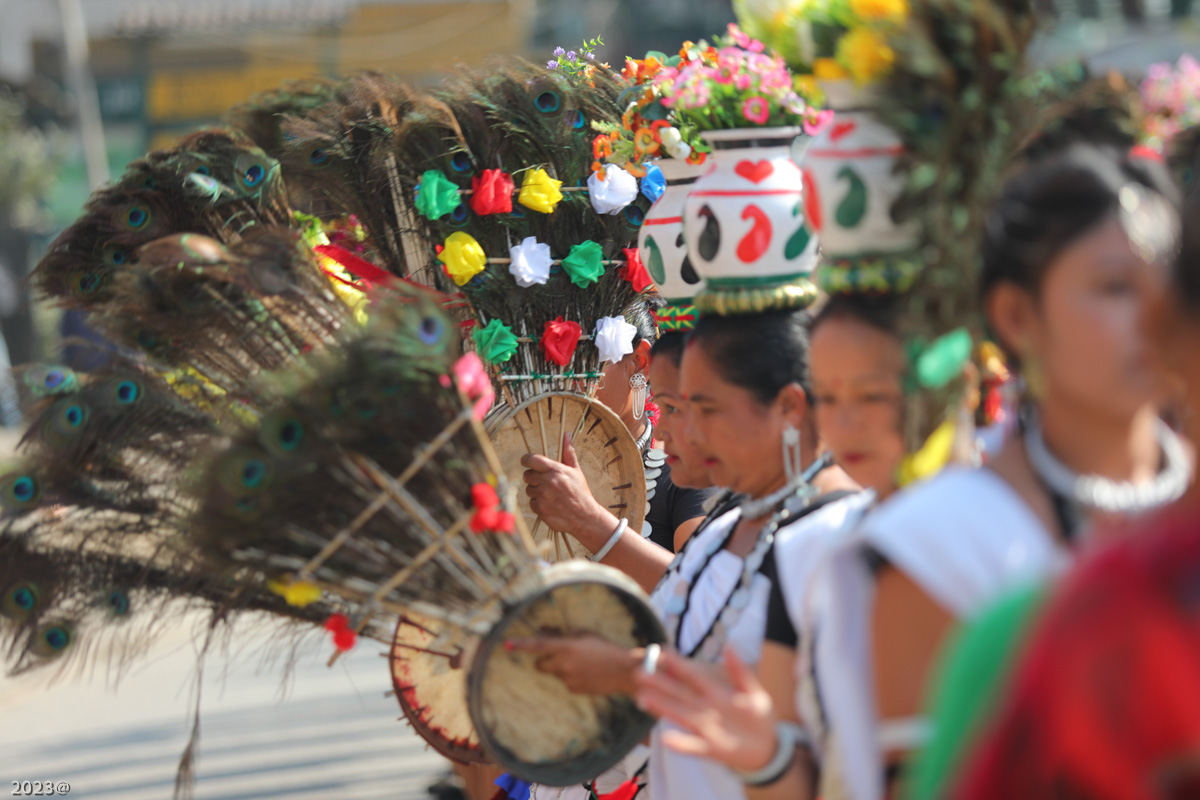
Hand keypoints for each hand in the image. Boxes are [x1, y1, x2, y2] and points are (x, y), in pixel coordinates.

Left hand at [506, 634, 639, 694]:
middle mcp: (564, 664)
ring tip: (582, 663)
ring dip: (562, 667)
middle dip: (544, 660)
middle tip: (559, 654)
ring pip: (555, 673)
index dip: (521, 645)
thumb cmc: (604, 647)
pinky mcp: (574, 690)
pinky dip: (572, 677)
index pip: (538, 645)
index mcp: (566, 647)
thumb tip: (545, 630)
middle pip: (540, 665)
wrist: (623, 671)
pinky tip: (587, 673)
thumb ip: (562, 633)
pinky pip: (566, 682)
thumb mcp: (584, 634)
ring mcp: (568, 679)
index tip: (505, 644)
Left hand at [521, 433, 615, 550]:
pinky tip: (550, 504)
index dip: (526, 460)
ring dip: (536, 491)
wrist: (585, 517)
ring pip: (529, 489)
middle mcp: (548, 481)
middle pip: (527, 475)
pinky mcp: (540, 508)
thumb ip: (568, 452)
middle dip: (533, 477)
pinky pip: (531, 502)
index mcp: (556, 470)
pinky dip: (538, 503)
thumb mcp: (576, 471)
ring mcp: (543, 496)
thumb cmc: (580, 492)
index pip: (532, 460)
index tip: (527, 462)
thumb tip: (566, 435)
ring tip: (550, 495)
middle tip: (545, 482)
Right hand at [635, 647, 779, 772]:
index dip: (678, 665)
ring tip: (643, 699)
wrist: (769, 747)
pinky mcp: (712, 748)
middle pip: (680, 694)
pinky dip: (681, 744)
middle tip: (640, 673)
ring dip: (663, 708)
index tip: (661, 652)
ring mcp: (707, 729)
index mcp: (716, 693)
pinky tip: (666, 739)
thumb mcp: (754, 691)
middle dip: (661, 684)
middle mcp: (706, 709)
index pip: (693, 676)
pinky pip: (694, 747)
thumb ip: (740, 671)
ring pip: (681, 715)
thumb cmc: (759, 717)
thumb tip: (729, 645)